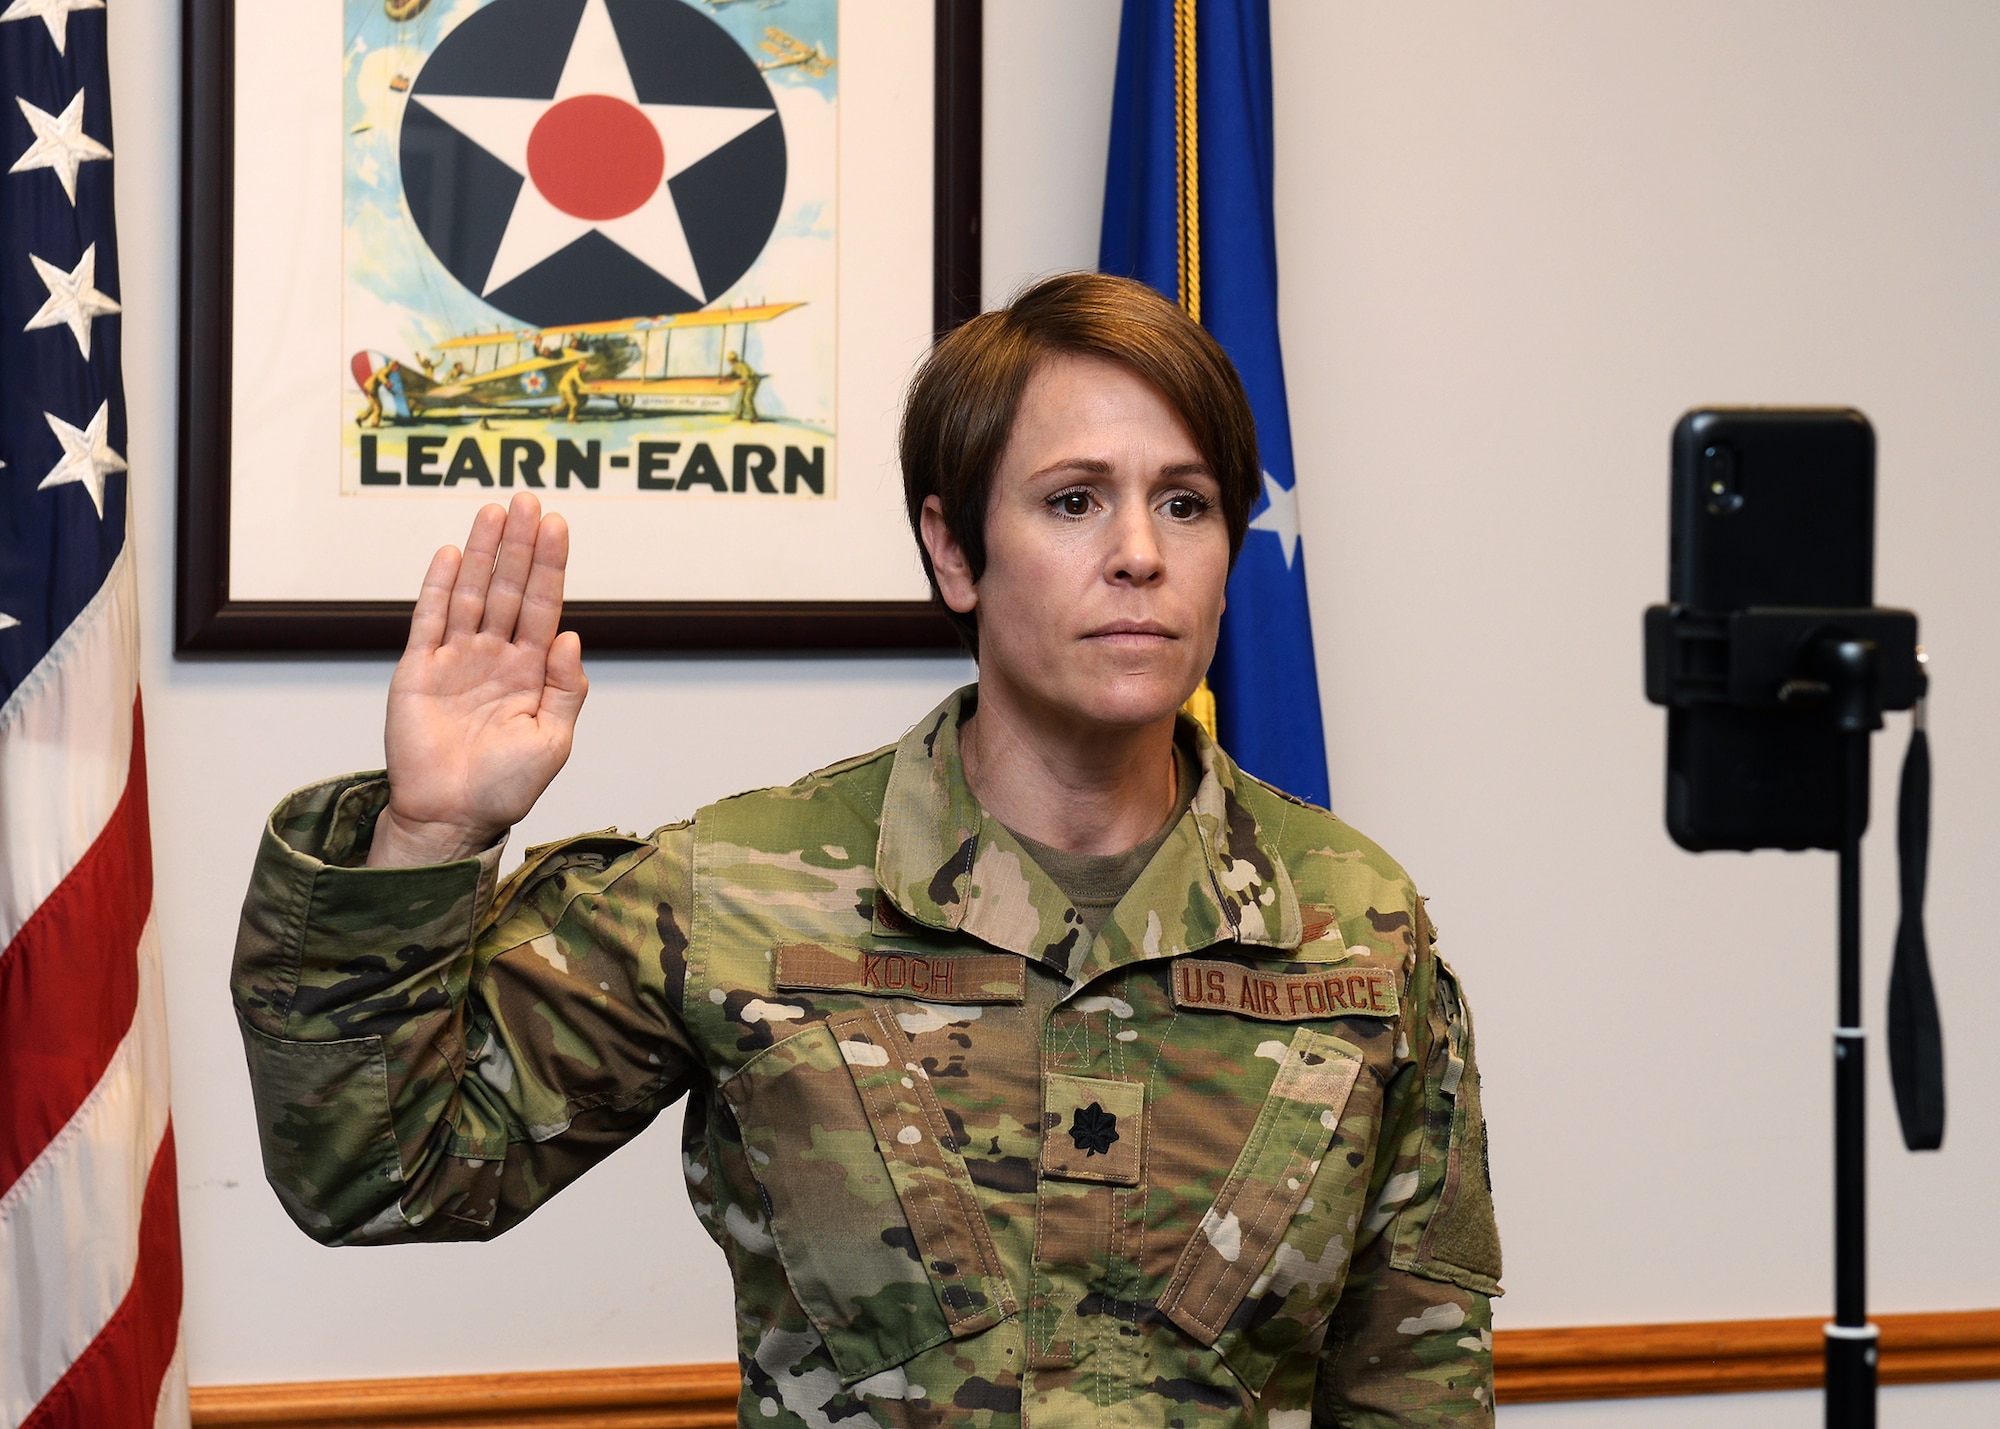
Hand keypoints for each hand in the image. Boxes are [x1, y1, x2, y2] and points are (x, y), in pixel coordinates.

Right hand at [368, 494, 586, 866]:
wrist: (452, 819)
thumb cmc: (505, 788)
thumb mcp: (553, 741)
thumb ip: (567, 689)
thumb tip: (573, 636)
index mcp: (530, 672)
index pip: (544, 606)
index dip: (550, 565)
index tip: (558, 525)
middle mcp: (494, 657)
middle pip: (509, 588)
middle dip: (519, 544)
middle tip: (527, 499)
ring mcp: (455, 659)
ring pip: (472, 594)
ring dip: (483, 552)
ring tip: (495, 511)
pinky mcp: (418, 670)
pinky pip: (430, 620)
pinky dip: (440, 587)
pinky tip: (453, 553)